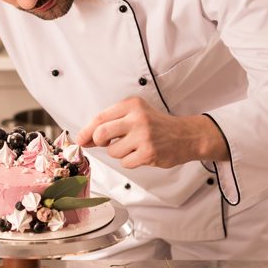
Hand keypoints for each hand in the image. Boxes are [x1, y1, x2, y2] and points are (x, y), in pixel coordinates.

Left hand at [75, 97, 227, 168]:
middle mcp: (137, 118)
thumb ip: (111, 123)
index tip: (81, 139)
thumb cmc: (156, 125)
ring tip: (133, 147)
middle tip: (105, 143)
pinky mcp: (149, 153)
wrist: (185, 136)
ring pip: (113, 151)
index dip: (87, 130)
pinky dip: (130, 161)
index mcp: (132, 105)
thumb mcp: (135, 115)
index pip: (100, 117)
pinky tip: (141, 154)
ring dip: (119, 153)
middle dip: (98, 142)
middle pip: (101, 134)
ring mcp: (144, 136)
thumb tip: (85, 138)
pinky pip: (125, 162)